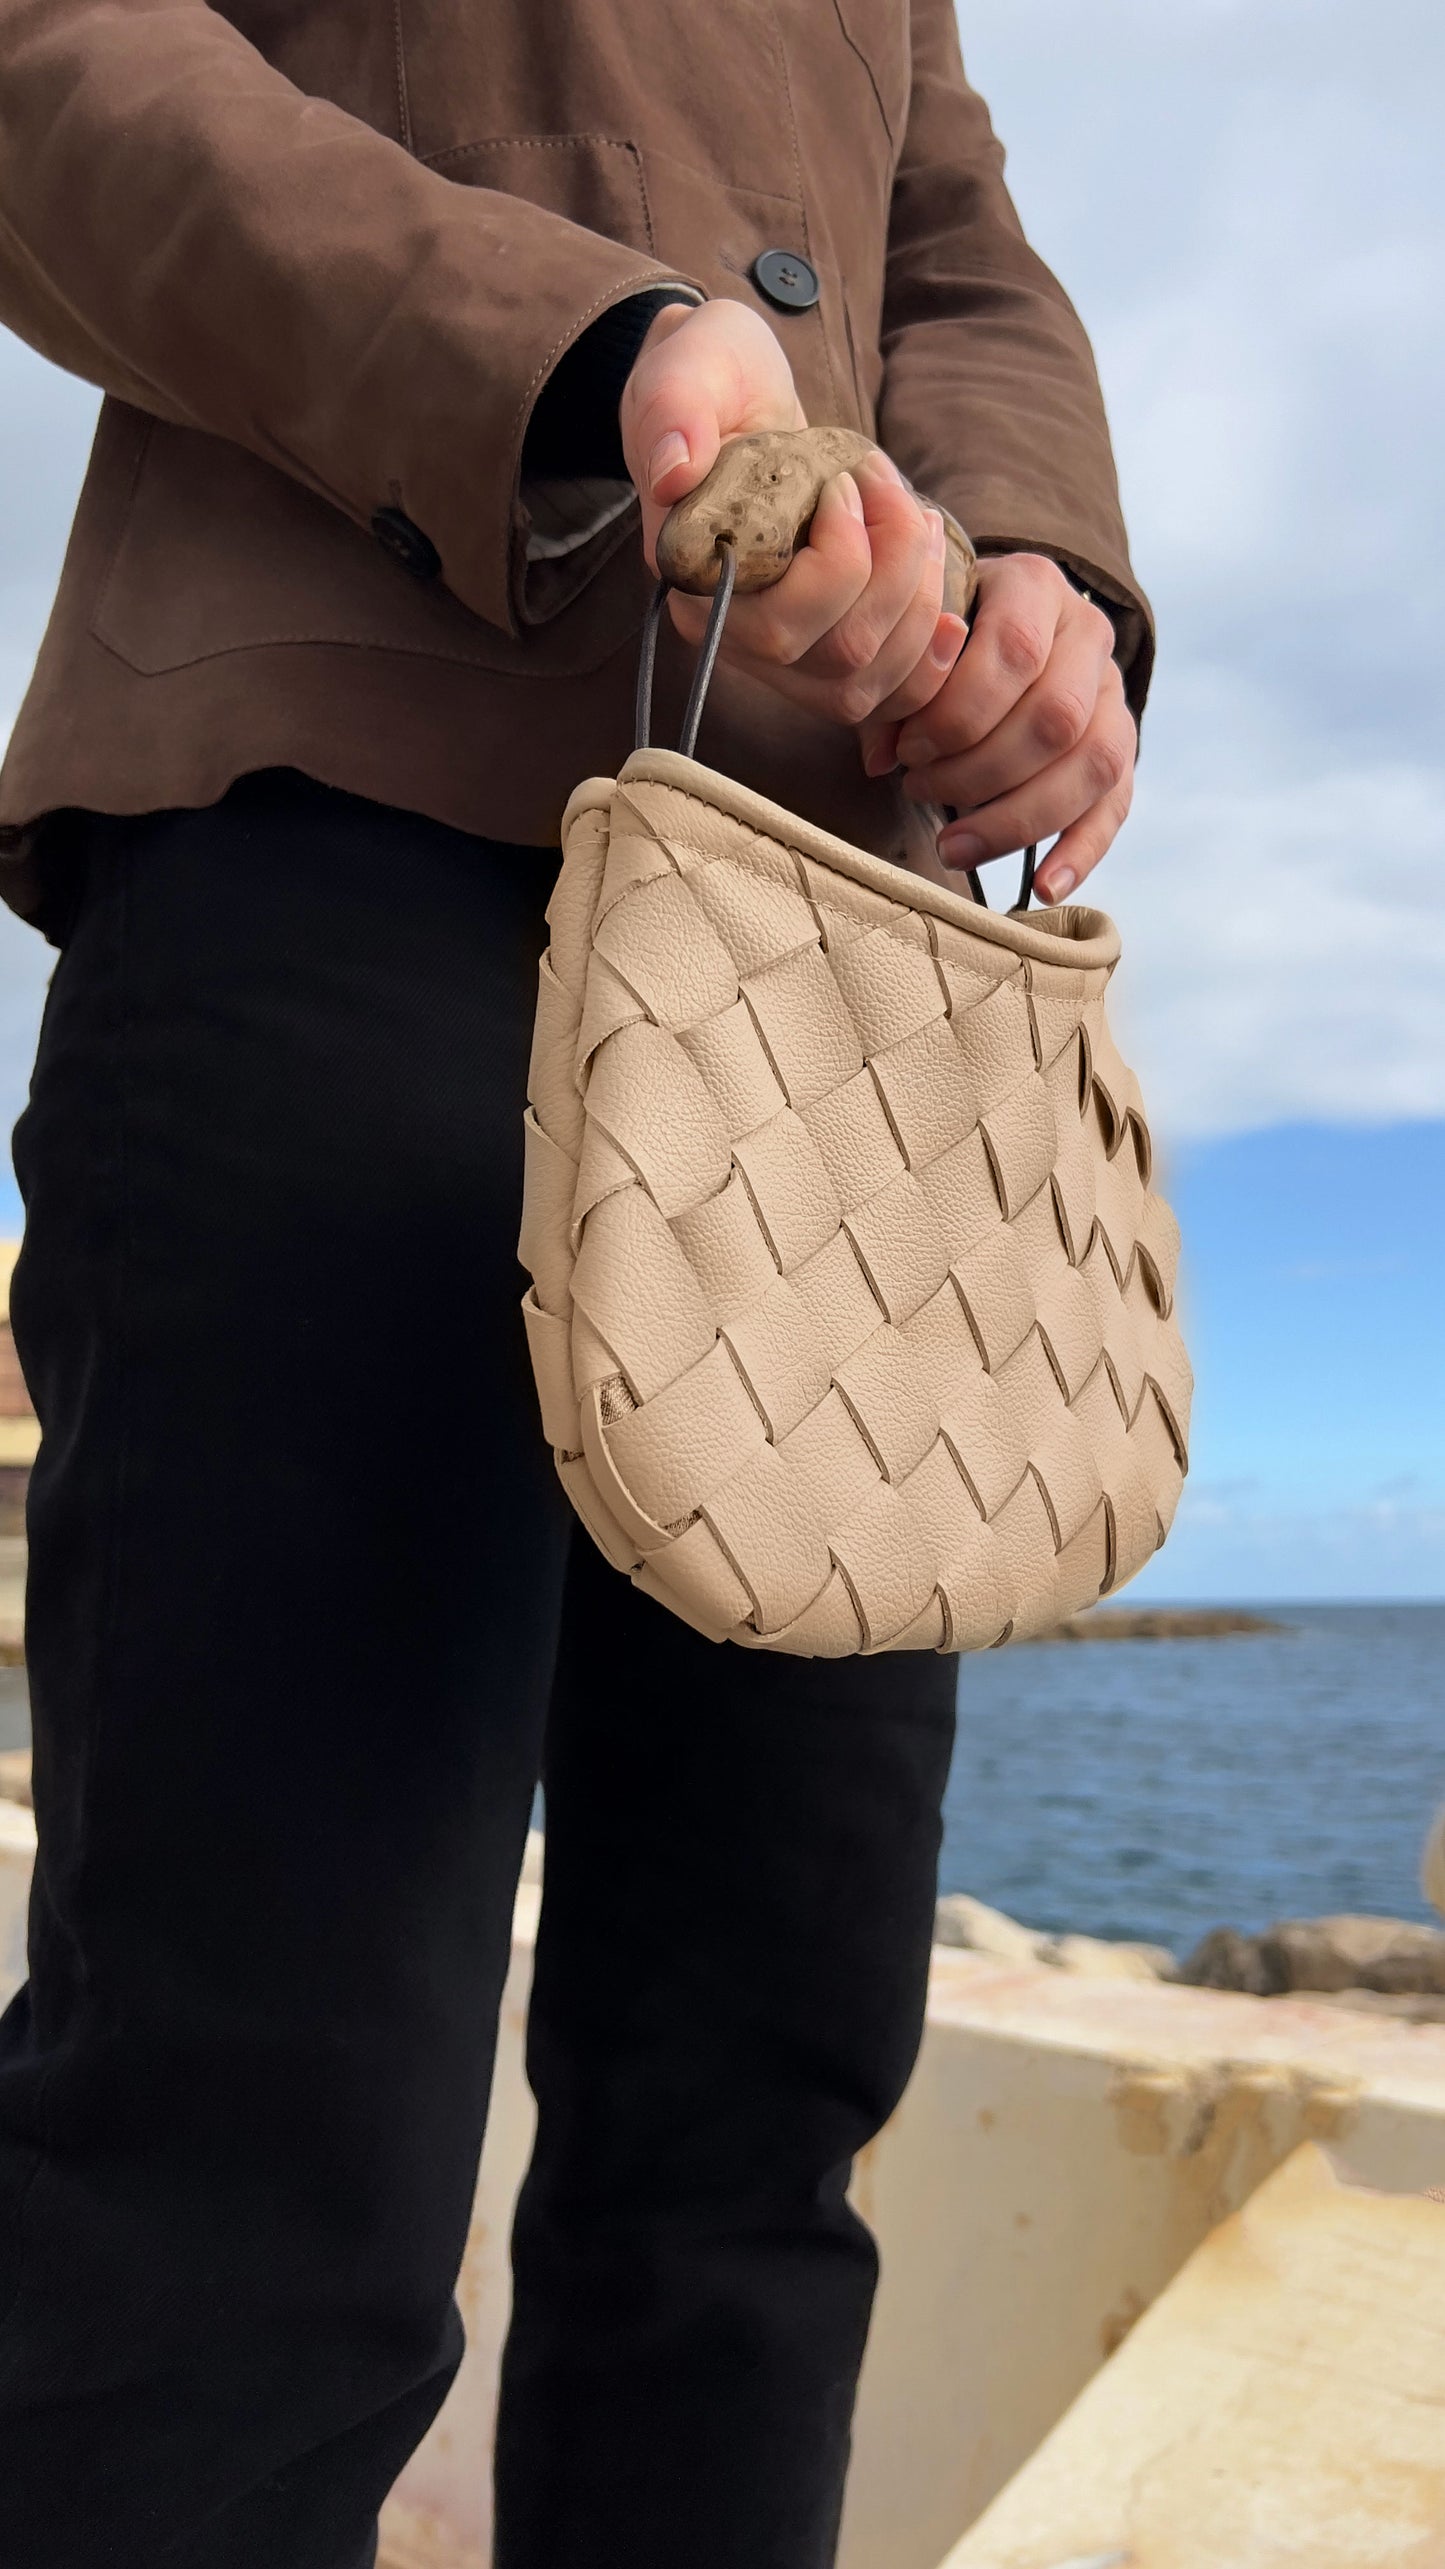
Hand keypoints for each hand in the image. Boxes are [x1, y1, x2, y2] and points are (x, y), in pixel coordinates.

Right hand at [620, 300, 942, 725]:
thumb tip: (673, 474)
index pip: (781, 627)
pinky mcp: (826, 655)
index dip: (841, 561)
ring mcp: (783, 658)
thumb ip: (674, 414)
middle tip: (887, 486)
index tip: (849, 481)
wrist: (735, 398)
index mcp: (696, 583)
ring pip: (871, 678)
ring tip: (918, 517)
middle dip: (896, 567)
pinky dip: (931, 654)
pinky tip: (950, 604)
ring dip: (921, 597)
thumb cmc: (711, 381)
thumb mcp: (686, 371)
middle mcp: (735, 638)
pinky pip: (890, 695)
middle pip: (841, 655)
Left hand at [858, 554, 1136, 903]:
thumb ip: (893, 690)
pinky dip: (1081, 852)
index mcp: (1035, 584)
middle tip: (919, 791)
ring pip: (1093, 764)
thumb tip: (882, 761)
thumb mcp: (912, 637)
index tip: (906, 752)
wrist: (989, 619)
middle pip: (1056, 717)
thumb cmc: (937, 633)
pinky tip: (1043, 888)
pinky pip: (1116, 804)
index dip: (959, 714)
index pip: (1015, 652)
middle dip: (980, 772)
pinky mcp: (1121, 746)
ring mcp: (1113, 691)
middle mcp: (1088, 631)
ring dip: (1019, 818)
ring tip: (955, 847)